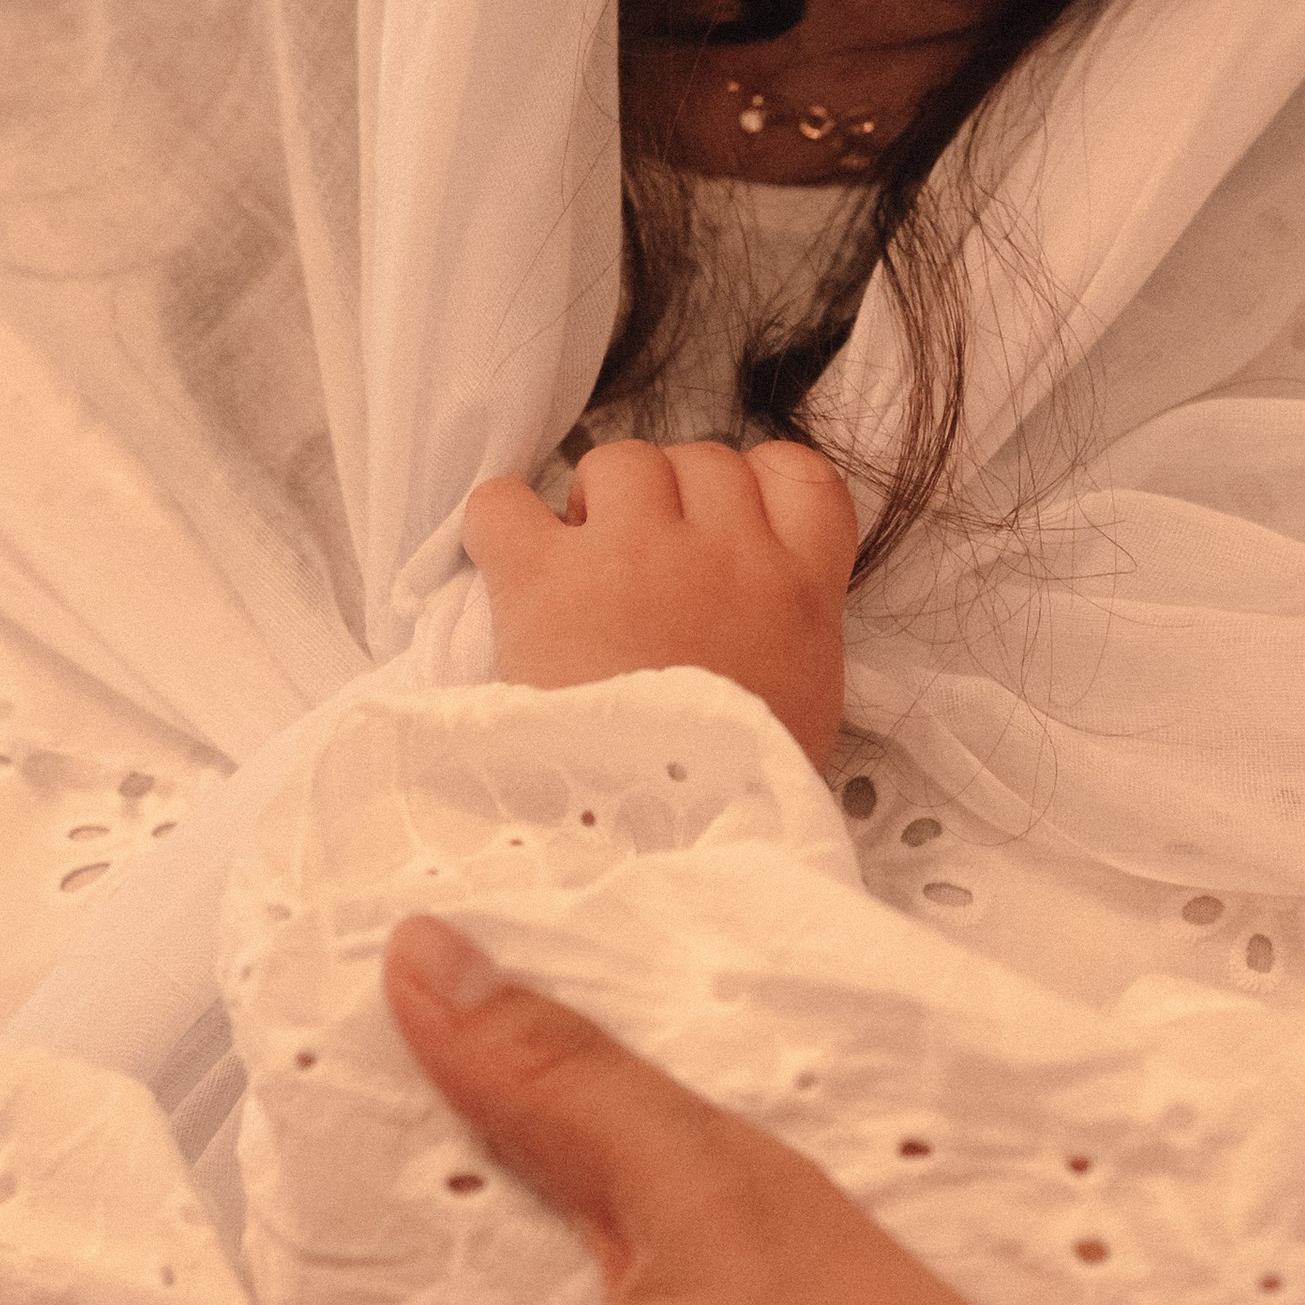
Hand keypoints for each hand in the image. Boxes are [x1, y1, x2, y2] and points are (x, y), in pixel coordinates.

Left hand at [462, 437, 855, 755]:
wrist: (661, 843)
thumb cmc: (732, 788)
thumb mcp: (804, 706)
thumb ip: (790, 634)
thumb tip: (755, 612)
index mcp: (797, 590)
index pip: (801, 476)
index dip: (757, 484)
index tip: (726, 520)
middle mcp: (727, 552)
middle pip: (703, 461)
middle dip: (670, 499)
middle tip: (644, 562)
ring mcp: (637, 554)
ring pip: (620, 462)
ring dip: (596, 503)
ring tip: (581, 567)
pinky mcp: (547, 577)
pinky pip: (506, 502)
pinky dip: (499, 521)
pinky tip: (507, 562)